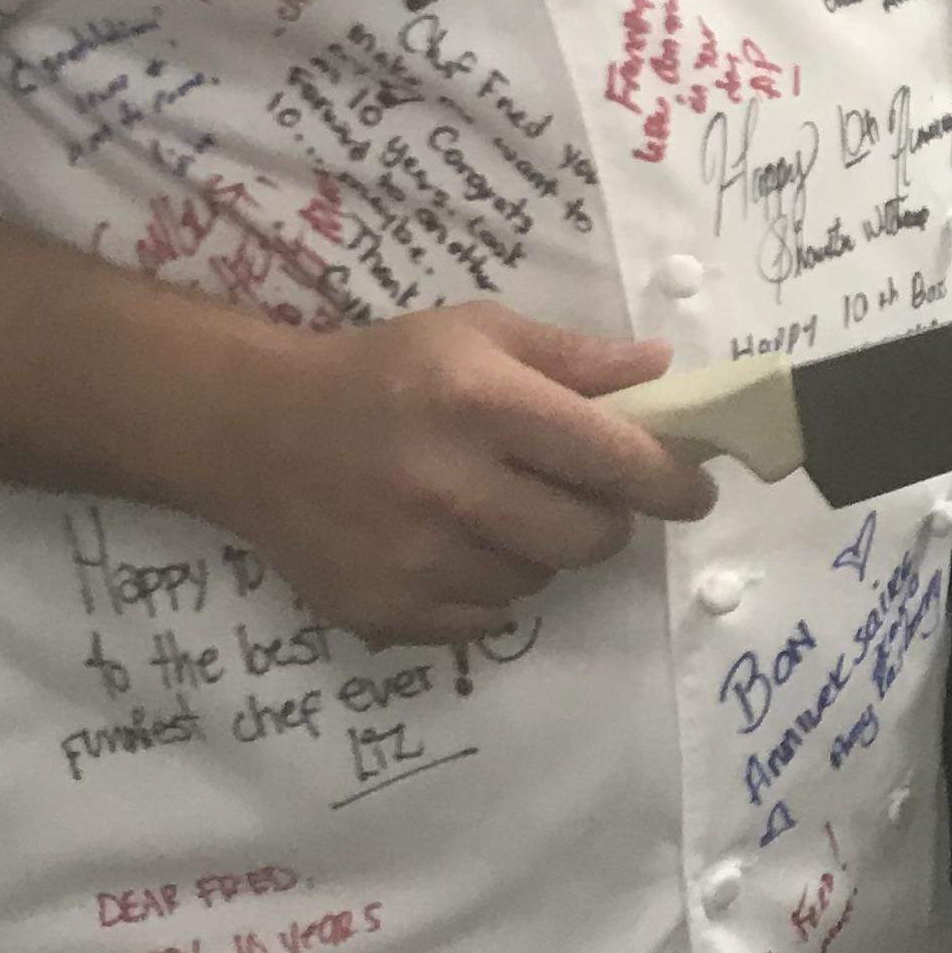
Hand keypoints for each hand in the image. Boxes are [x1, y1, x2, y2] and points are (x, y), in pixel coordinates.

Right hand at [201, 303, 715, 644]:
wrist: (256, 430)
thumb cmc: (384, 371)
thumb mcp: (476, 333)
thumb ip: (574, 358)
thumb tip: (666, 370)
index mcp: (480, 404)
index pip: (614, 460)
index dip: (672, 480)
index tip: (695, 488)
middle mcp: (449, 487)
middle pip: (591, 538)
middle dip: (607, 518)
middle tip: (585, 495)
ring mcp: (416, 560)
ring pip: (540, 581)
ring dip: (540, 551)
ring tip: (494, 508)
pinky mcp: (387, 612)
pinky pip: (486, 619)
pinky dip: (488, 587)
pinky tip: (452, 542)